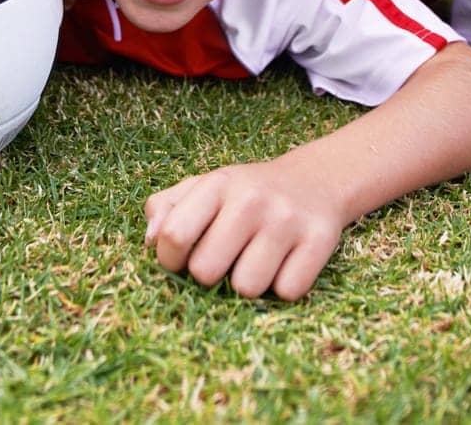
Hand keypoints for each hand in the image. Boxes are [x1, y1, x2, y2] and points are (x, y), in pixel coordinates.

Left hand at [144, 161, 345, 300]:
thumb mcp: (204, 188)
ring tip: (255, 262)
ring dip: (247, 285)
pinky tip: (285, 264)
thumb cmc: (246, 193)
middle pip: (206, 271)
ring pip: (247, 288)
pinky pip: (288, 291)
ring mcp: (287, 219)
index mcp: (217, 185)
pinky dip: (284, 286)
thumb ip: (166, 208)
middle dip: (209, 276)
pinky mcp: (320, 240)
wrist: (316, 180)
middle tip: (223, 261)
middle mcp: (251, 199)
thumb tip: (150, 241)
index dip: (169, 260)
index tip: (179, 261)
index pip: (174, 235)